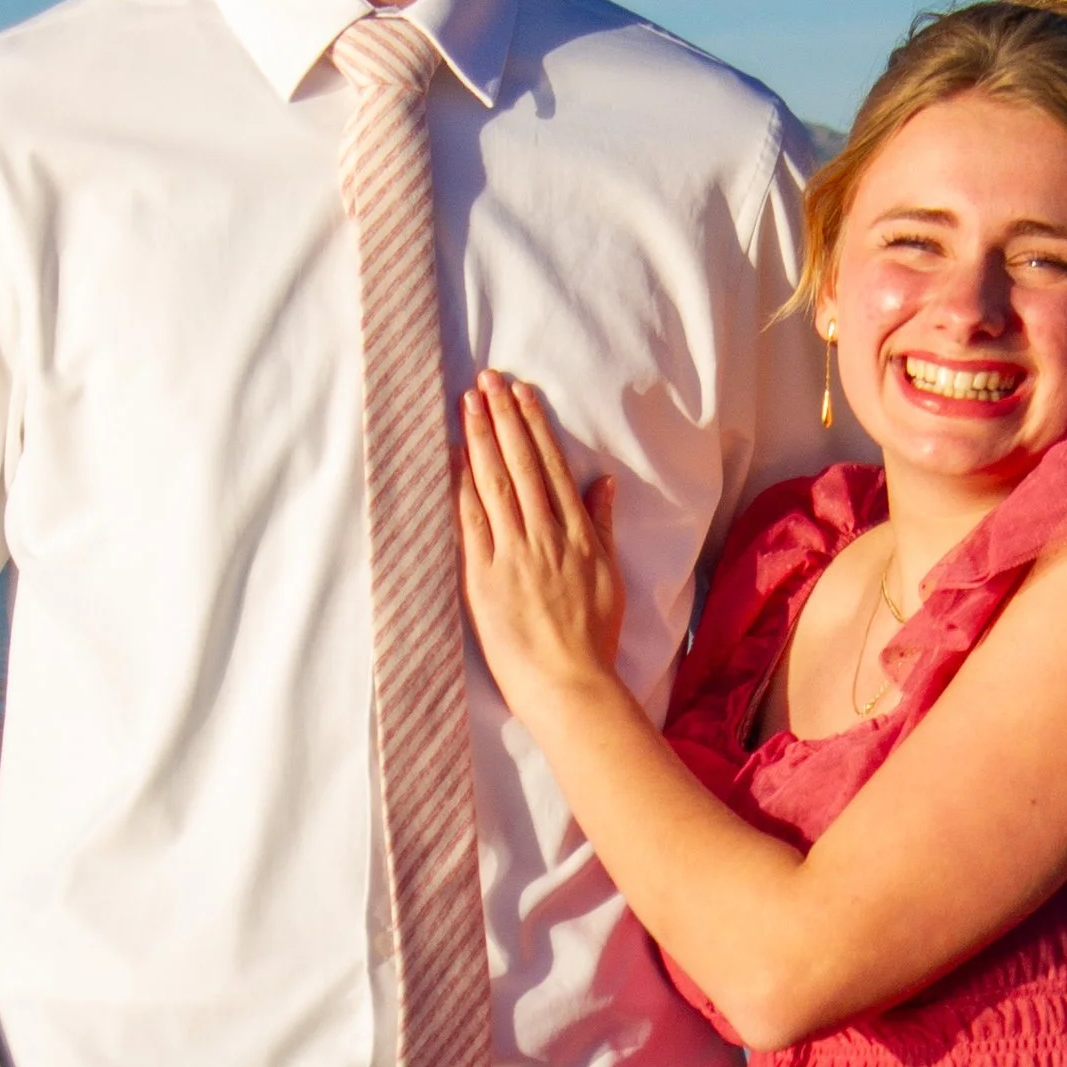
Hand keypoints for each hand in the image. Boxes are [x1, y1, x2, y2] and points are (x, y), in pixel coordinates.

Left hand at [457, 373, 625, 711]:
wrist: (572, 685)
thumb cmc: (591, 638)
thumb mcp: (609, 575)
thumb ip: (602, 525)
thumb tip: (603, 483)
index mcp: (578, 536)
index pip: (553, 468)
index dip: (535, 427)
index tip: (522, 394)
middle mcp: (547, 537)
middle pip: (522, 466)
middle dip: (505, 419)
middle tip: (489, 380)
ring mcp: (515, 556)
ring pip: (497, 485)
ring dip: (482, 440)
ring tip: (470, 403)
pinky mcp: (486, 580)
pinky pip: (473, 524)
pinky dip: (464, 487)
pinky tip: (456, 457)